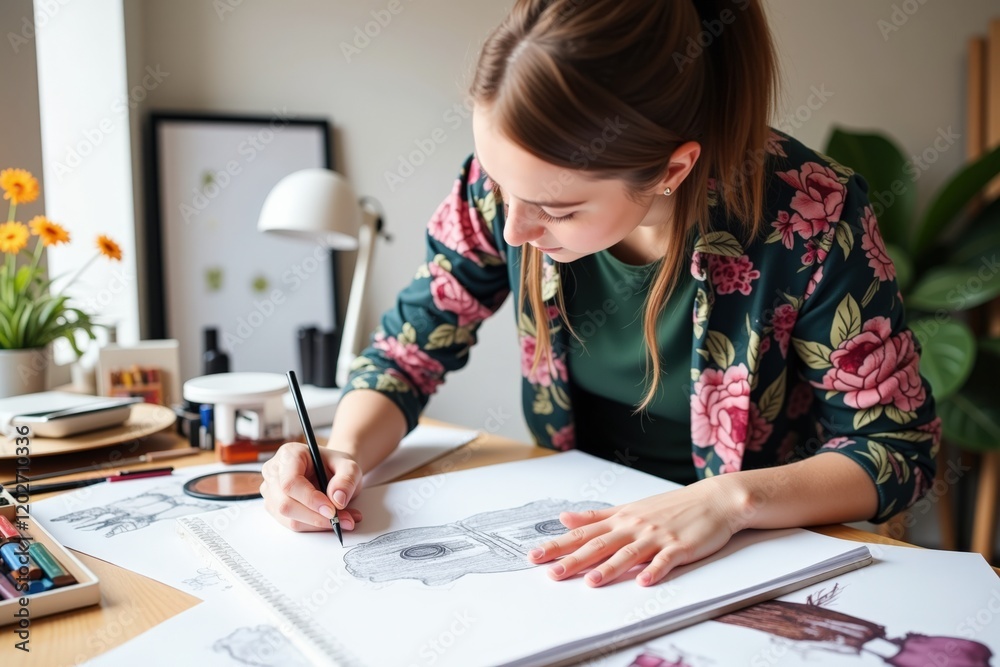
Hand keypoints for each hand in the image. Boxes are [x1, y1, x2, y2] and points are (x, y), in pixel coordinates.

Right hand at [260, 442, 363, 532]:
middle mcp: (274, 472)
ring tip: (343, 520)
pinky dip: (314, 527)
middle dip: (316, 517)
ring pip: (288, 518)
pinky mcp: (274, 508)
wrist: (332, 473)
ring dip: (317, 524)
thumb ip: (347, 479)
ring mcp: (271, 492)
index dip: (310, 499)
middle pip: (285, 504)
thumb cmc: (335, 466)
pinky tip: (331, 521)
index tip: (332, 510)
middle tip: (341, 520)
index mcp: (289, 454)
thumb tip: (338, 500)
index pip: (291, 482)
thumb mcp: (350, 466)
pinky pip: (292, 524)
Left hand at [527, 478, 746, 586]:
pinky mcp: (680, 547)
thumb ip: (596, 516)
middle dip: (574, 559)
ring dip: (610, 568)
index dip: (559, 544)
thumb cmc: (671, 506)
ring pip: (629, 553)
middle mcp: (634, 526)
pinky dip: (654, 571)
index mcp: (621, 519)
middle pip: (599, 544)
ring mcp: (657, 536)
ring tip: (591, 582)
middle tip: (552, 573)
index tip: (535, 556)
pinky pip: (665, 560)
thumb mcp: (629, 508)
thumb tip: (564, 518)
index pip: (583, 533)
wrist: (713, 499)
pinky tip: (644, 581)